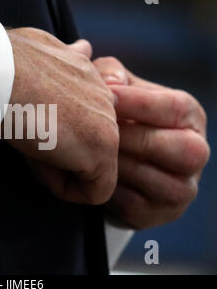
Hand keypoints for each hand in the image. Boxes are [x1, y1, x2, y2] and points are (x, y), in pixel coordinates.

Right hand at [5, 28, 118, 204]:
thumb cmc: (5, 64)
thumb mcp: (41, 52)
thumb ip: (69, 56)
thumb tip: (84, 47)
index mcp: (90, 76)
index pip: (81, 120)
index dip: (54, 132)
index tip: (29, 126)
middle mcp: (105, 97)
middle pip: (85, 145)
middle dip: (58, 153)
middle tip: (28, 141)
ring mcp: (108, 124)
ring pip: (91, 168)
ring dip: (59, 167)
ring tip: (31, 149)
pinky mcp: (103, 151)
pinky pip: (94, 191)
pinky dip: (65, 188)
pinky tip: (39, 162)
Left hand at [93, 57, 210, 228]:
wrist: (114, 162)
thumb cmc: (118, 118)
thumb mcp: (118, 90)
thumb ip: (112, 75)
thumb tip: (110, 83)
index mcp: (189, 118)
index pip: (178, 108)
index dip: (141, 103)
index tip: (106, 97)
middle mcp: (196, 154)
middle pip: (183, 150)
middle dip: (135, 138)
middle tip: (98, 131)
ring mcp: (181, 189)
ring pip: (162, 183)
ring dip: (123, 167)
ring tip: (92, 153)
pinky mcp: (157, 214)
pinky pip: (136, 206)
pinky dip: (111, 192)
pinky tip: (91, 177)